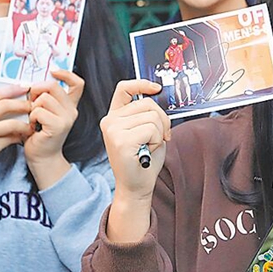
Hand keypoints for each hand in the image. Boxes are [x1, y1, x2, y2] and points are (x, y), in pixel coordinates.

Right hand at [0, 84, 31, 172]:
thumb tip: (8, 96)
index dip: (14, 90)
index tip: (25, 89)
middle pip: (5, 105)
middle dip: (23, 104)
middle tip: (32, 106)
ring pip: (11, 123)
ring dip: (24, 124)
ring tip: (29, 125)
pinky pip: (11, 138)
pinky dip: (19, 136)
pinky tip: (21, 136)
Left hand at [23, 70, 83, 188]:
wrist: (42, 158)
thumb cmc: (40, 136)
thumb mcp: (44, 113)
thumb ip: (44, 98)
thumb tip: (33, 84)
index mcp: (69, 105)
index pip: (77, 83)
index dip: (65, 74)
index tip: (53, 73)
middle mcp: (71, 110)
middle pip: (53, 86)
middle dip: (37, 91)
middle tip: (32, 102)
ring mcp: (66, 118)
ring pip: (44, 98)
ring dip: (33, 107)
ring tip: (34, 118)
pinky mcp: (58, 126)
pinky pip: (39, 111)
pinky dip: (31, 117)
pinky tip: (33, 126)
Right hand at [101, 79, 169, 242]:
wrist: (136, 187)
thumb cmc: (144, 161)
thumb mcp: (146, 132)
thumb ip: (148, 114)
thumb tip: (157, 97)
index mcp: (114, 117)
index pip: (124, 89)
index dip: (141, 84)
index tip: (156, 88)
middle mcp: (110, 121)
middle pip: (148, 103)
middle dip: (162, 120)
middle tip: (160, 138)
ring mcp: (113, 130)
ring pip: (152, 116)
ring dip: (159, 133)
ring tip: (149, 147)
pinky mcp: (121, 140)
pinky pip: (152, 129)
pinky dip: (156, 141)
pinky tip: (146, 152)